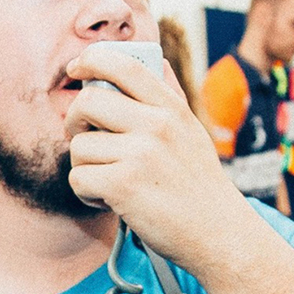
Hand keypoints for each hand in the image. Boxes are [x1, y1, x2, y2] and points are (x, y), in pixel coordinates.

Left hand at [64, 43, 247, 272]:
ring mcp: (139, 155)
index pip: (123, 64)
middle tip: (85, 139)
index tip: (76, 70)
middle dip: (74, 120)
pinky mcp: (123, 186)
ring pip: (78, 146)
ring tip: (107, 181)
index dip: (90, 60)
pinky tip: (107, 199)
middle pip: (87, 102)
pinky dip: (86, 192)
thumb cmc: (200, 187)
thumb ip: (170, 98)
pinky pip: (78, 177)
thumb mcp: (192, 132)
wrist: (219, 233)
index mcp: (171, 108)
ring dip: (84, 166)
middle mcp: (156, 125)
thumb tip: (155, 62)